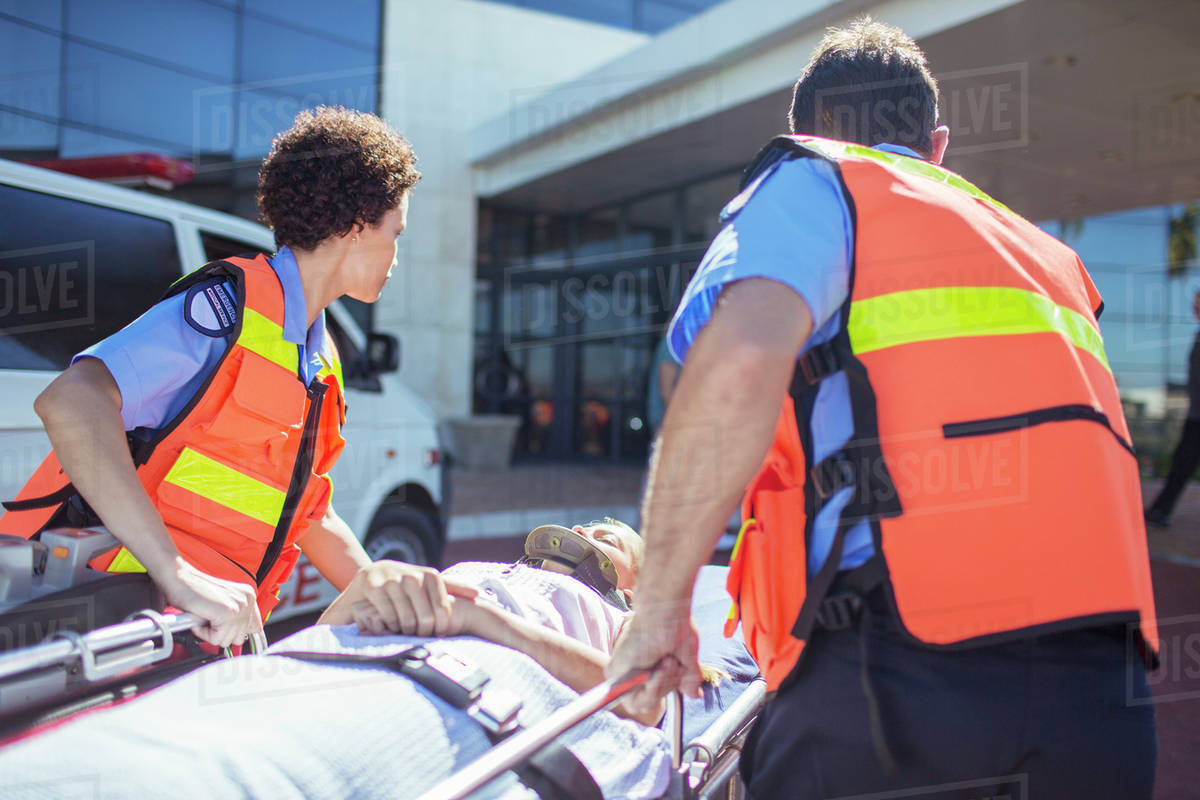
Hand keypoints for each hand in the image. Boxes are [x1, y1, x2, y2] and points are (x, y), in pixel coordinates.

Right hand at [157, 557, 262, 647]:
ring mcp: (239, 606)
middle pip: (240, 638)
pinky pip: (217, 639)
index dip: (235, 631)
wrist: (179, 578)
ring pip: (228, 640)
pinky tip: (200, 617)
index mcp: (248, 596)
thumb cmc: (194, 591)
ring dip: (211, 633)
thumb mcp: (222, 602)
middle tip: (208, 617)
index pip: (255, 627)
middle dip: (220, 633)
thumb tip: (244, 634)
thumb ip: (237, 616)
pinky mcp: (228, 612)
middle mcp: (248, 599)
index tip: (222, 625)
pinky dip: (203, 633)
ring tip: (204, 616)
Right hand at [350, 561, 478, 636]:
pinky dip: (389, 627)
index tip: (434, 634)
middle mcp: (414, 576)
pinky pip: (389, 617)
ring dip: (405, 632)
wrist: (371, 575)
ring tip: (402, 631)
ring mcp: (394, 581)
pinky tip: (388, 626)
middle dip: (422, 633)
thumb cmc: (405, 585)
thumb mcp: (428, 584)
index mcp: (431, 576)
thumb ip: (453, 587)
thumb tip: (478, 595)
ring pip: (407, 621)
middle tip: (416, 636)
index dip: (439, 629)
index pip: (443, 612)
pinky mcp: (376, 587)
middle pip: (426, 620)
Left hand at [606, 600, 701, 717]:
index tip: (676, 665)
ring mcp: (622, 674)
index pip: (653, 696)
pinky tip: (655, 666)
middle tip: (671, 661)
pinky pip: (636, 700)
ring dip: (662, 684)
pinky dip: (653, 686)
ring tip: (666, 661)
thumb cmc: (674, 623)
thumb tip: (694, 695)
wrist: (663, 609)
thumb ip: (688, 677)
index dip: (668, 686)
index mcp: (645, 668)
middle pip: (649, 703)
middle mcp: (632, 673)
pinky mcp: (615, 672)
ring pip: (643, 704)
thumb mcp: (686, 654)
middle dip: (668, 684)